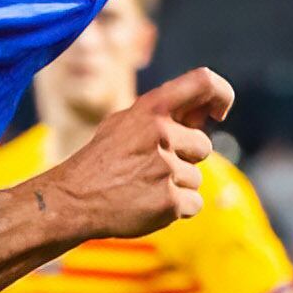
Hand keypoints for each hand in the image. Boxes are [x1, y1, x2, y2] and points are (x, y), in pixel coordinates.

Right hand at [46, 69, 232, 239]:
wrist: (71, 201)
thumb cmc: (100, 162)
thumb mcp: (123, 125)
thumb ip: (163, 116)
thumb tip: (205, 113)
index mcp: (150, 109)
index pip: (203, 82)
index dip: (221, 94)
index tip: (220, 111)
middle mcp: (161, 133)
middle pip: (203, 146)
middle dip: (185, 159)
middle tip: (150, 169)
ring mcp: (166, 168)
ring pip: (196, 178)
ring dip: (176, 187)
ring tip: (142, 188)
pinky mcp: (169, 201)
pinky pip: (193, 204)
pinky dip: (176, 209)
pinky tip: (148, 205)